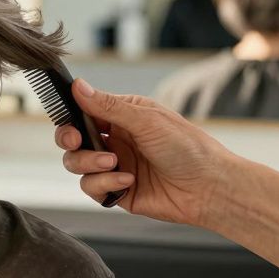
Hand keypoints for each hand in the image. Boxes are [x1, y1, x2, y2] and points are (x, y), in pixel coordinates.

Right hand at [55, 79, 234, 227]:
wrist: (210, 189)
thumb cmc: (189, 148)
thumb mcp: (147, 120)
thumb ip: (108, 106)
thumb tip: (79, 86)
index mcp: (123, 117)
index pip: (84, 112)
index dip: (70, 116)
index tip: (69, 121)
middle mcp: (116, 141)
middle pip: (73, 140)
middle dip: (68, 140)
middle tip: (75, 141)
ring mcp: (115, 166)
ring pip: (77, 164)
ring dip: (89, 163)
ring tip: (113, 163)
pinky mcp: (116, 191)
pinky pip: (92, 187)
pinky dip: (104, 184)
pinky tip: (127, 182)